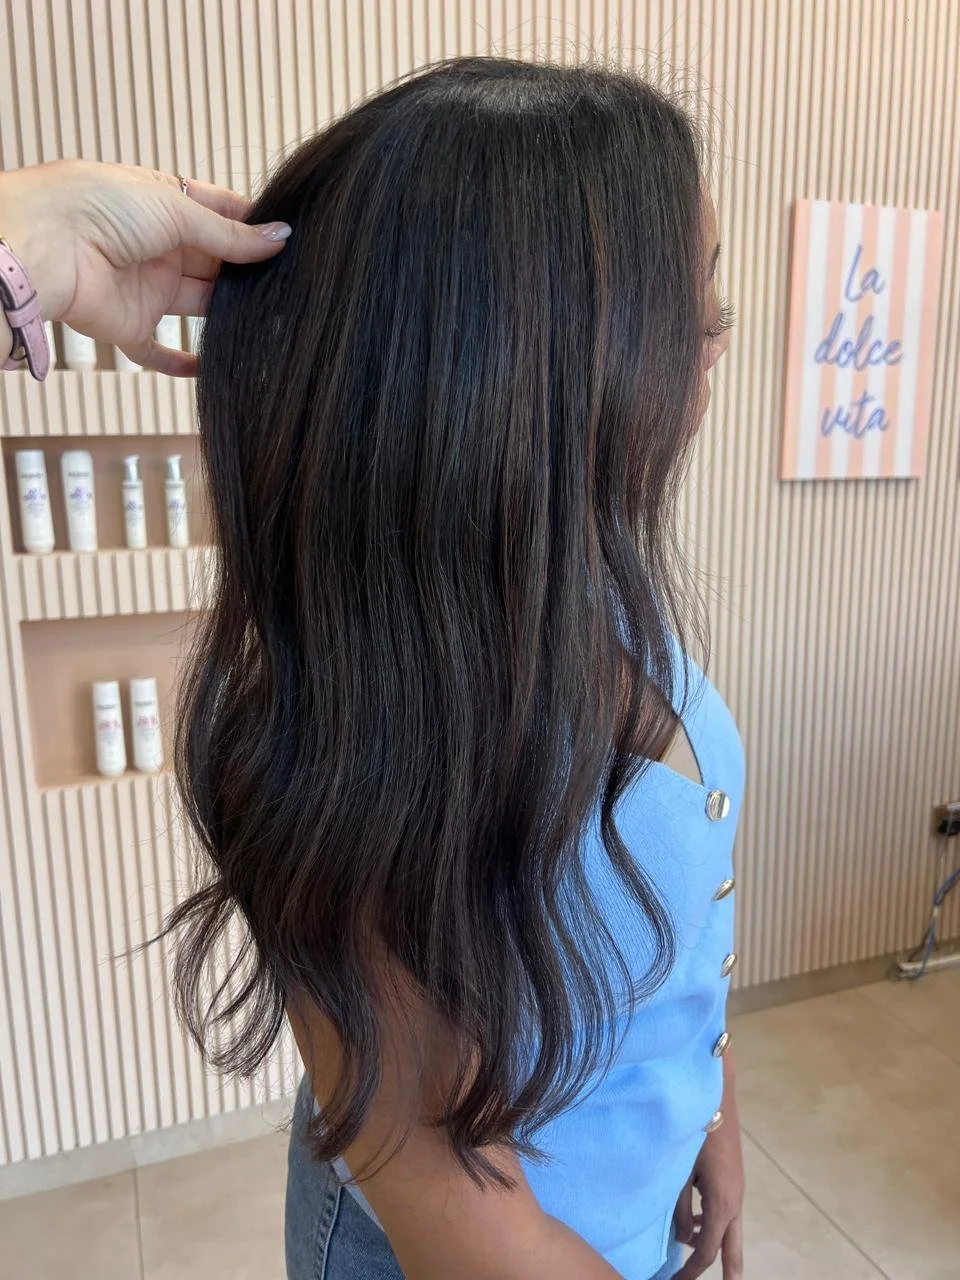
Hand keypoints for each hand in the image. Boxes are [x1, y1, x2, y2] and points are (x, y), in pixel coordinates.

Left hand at [0, 159, 290, 375]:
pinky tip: (216, 367)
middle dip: (247, 269)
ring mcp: (144, 287)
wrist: (44, 246)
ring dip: (230, 312)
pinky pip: (160, 352)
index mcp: (162, 202)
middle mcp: (156, 246)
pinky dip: (186, 364)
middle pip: (214, 261)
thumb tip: (279, 239)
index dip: (251, 224)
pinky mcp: (130, 326)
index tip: (287, 238)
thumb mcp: (175, 208)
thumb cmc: (98, 206)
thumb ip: (229, 234)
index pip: (218, 213)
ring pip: (198, 304)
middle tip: (290, 281)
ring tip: (273, 317)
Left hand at [672, 1064, 744, 1278]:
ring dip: (715, 1245)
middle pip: (733, 1250)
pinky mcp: (734, 1180)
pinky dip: (713, 1224)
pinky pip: (726, 1213)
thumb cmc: (694, 1134)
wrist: (716, 1099)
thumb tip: (683, 1240)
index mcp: (722, 1205)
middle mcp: (735, 1203)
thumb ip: (680, 1210)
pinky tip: (696, 1220)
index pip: (708, 1252)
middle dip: (727, 1274)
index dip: (692, 1271)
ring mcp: (738, 1191)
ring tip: (693, 1256)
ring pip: (731, 1231)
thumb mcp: (682, 1174)